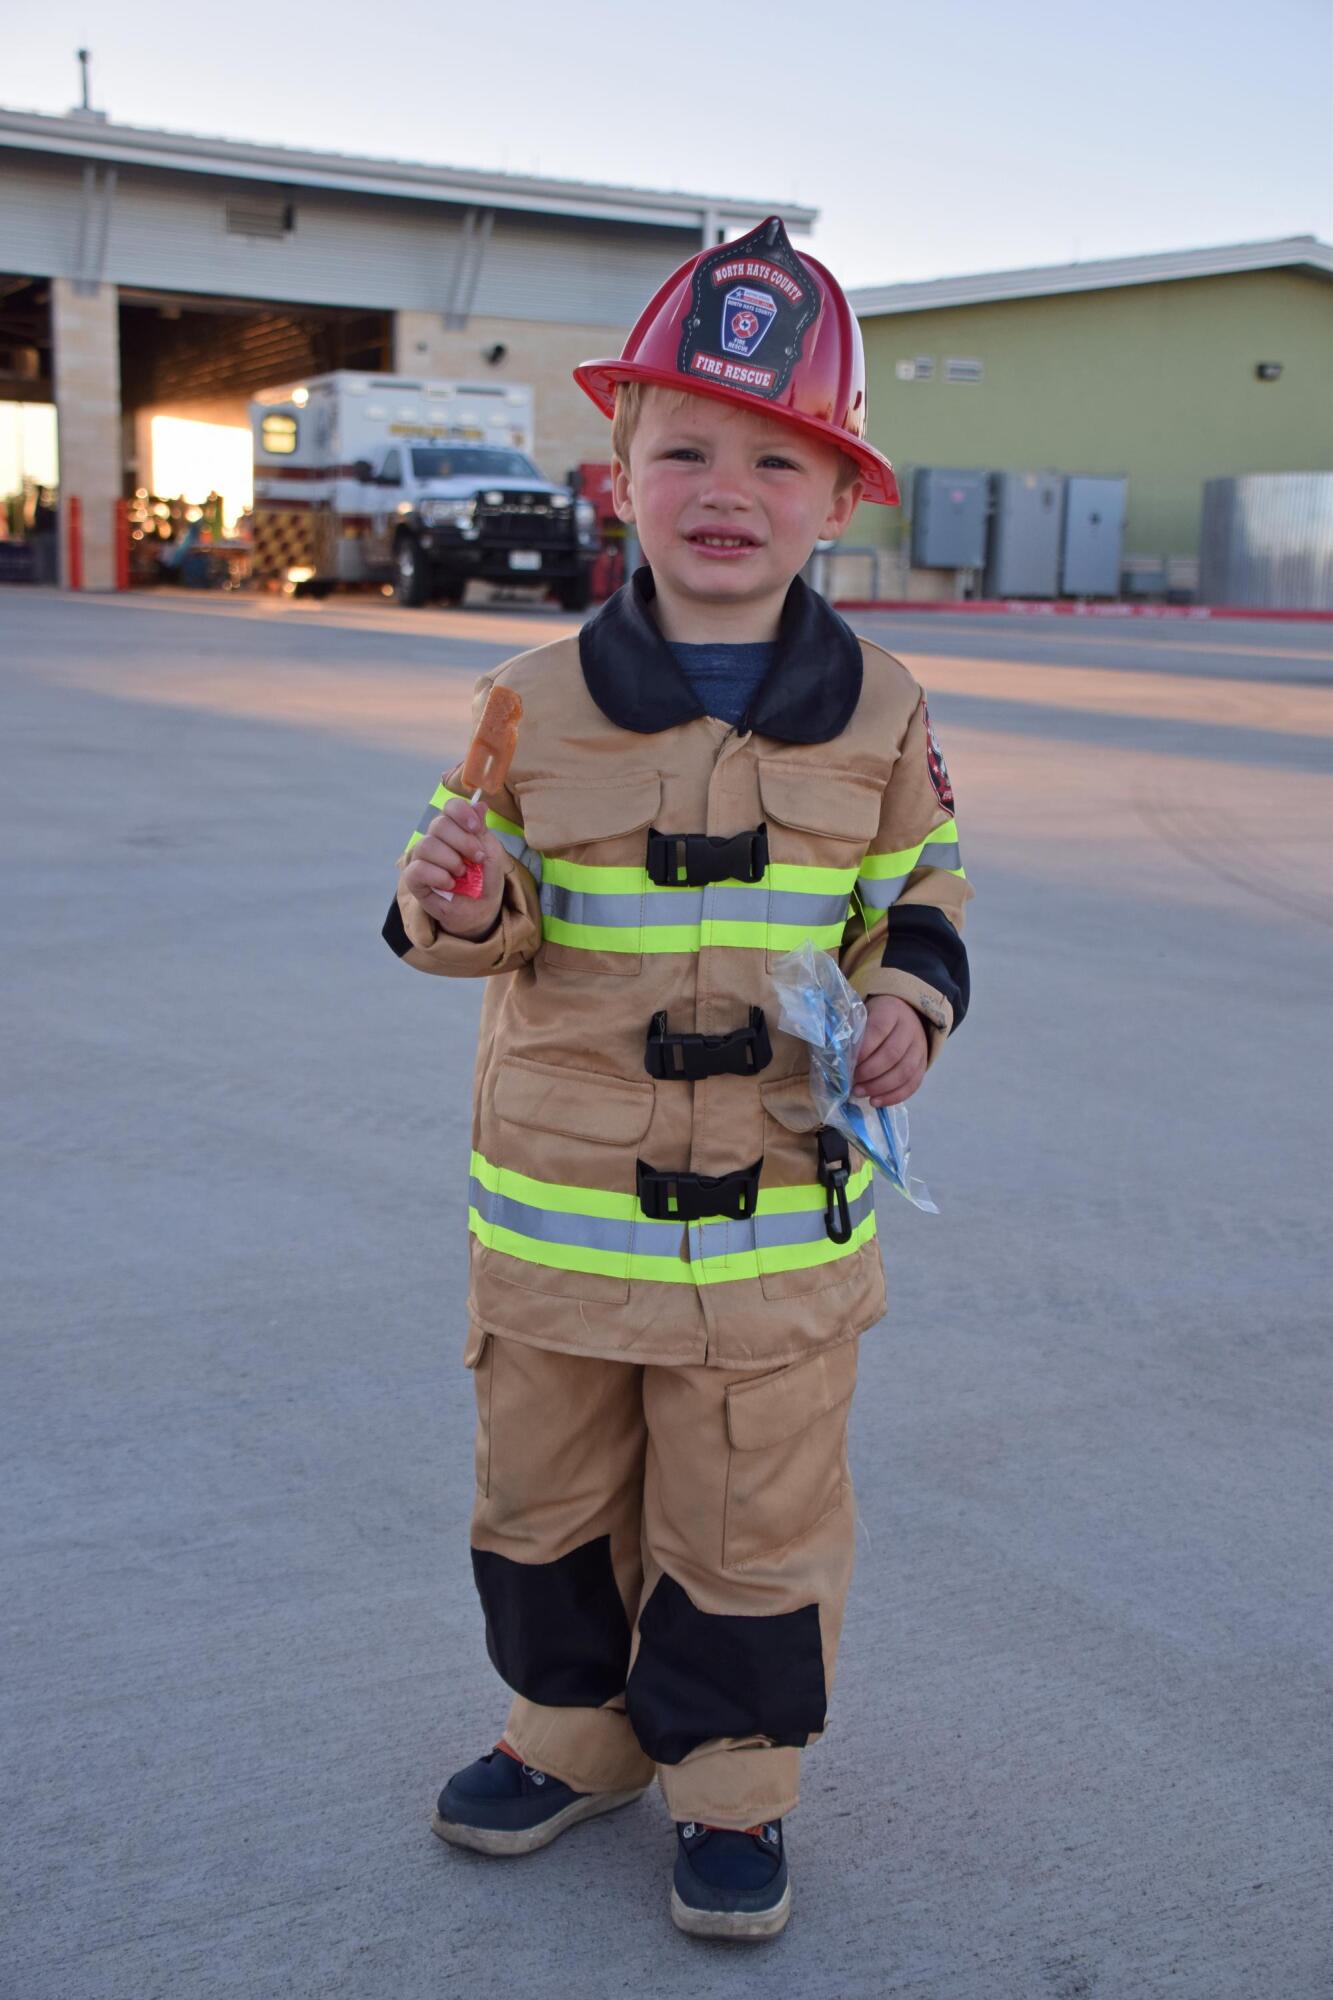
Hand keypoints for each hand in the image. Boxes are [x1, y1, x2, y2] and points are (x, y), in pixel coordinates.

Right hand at [401, 798, 503, 936]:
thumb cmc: (485, 879)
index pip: (450, 807)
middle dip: (463, 842)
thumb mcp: (491, 853)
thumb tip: (479, 804)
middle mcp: (436, 838)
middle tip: (476, 859)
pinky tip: (450, 884)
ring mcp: (423, 858)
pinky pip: (418, 869)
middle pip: (439, 824)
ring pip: (427, 845)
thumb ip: (482, 830)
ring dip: (451, 861)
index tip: (476, 828)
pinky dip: (438, 876)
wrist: (481, 909)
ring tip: (462, 874)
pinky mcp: (414, 878)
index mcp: (454, 828)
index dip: (462, 813)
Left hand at [852, 996, 927, 1107]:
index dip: (863, 1049)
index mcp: (891, 1011)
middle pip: (892, 1054)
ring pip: (904, 1072)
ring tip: (859, 1093)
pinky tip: (876, 1102)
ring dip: (879, 1087)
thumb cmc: (875, 1019)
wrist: (906, 1015)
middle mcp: (909, 1029)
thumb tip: (837, 1057)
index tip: (848, 1063)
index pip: (879, 1029)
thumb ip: (852, 1032)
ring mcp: (919, 1048)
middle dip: (869, 1072)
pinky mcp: (923, 1065)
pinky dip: (893, 1097)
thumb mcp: (863, 1015)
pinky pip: (912, 1084)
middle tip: (852, 1083)